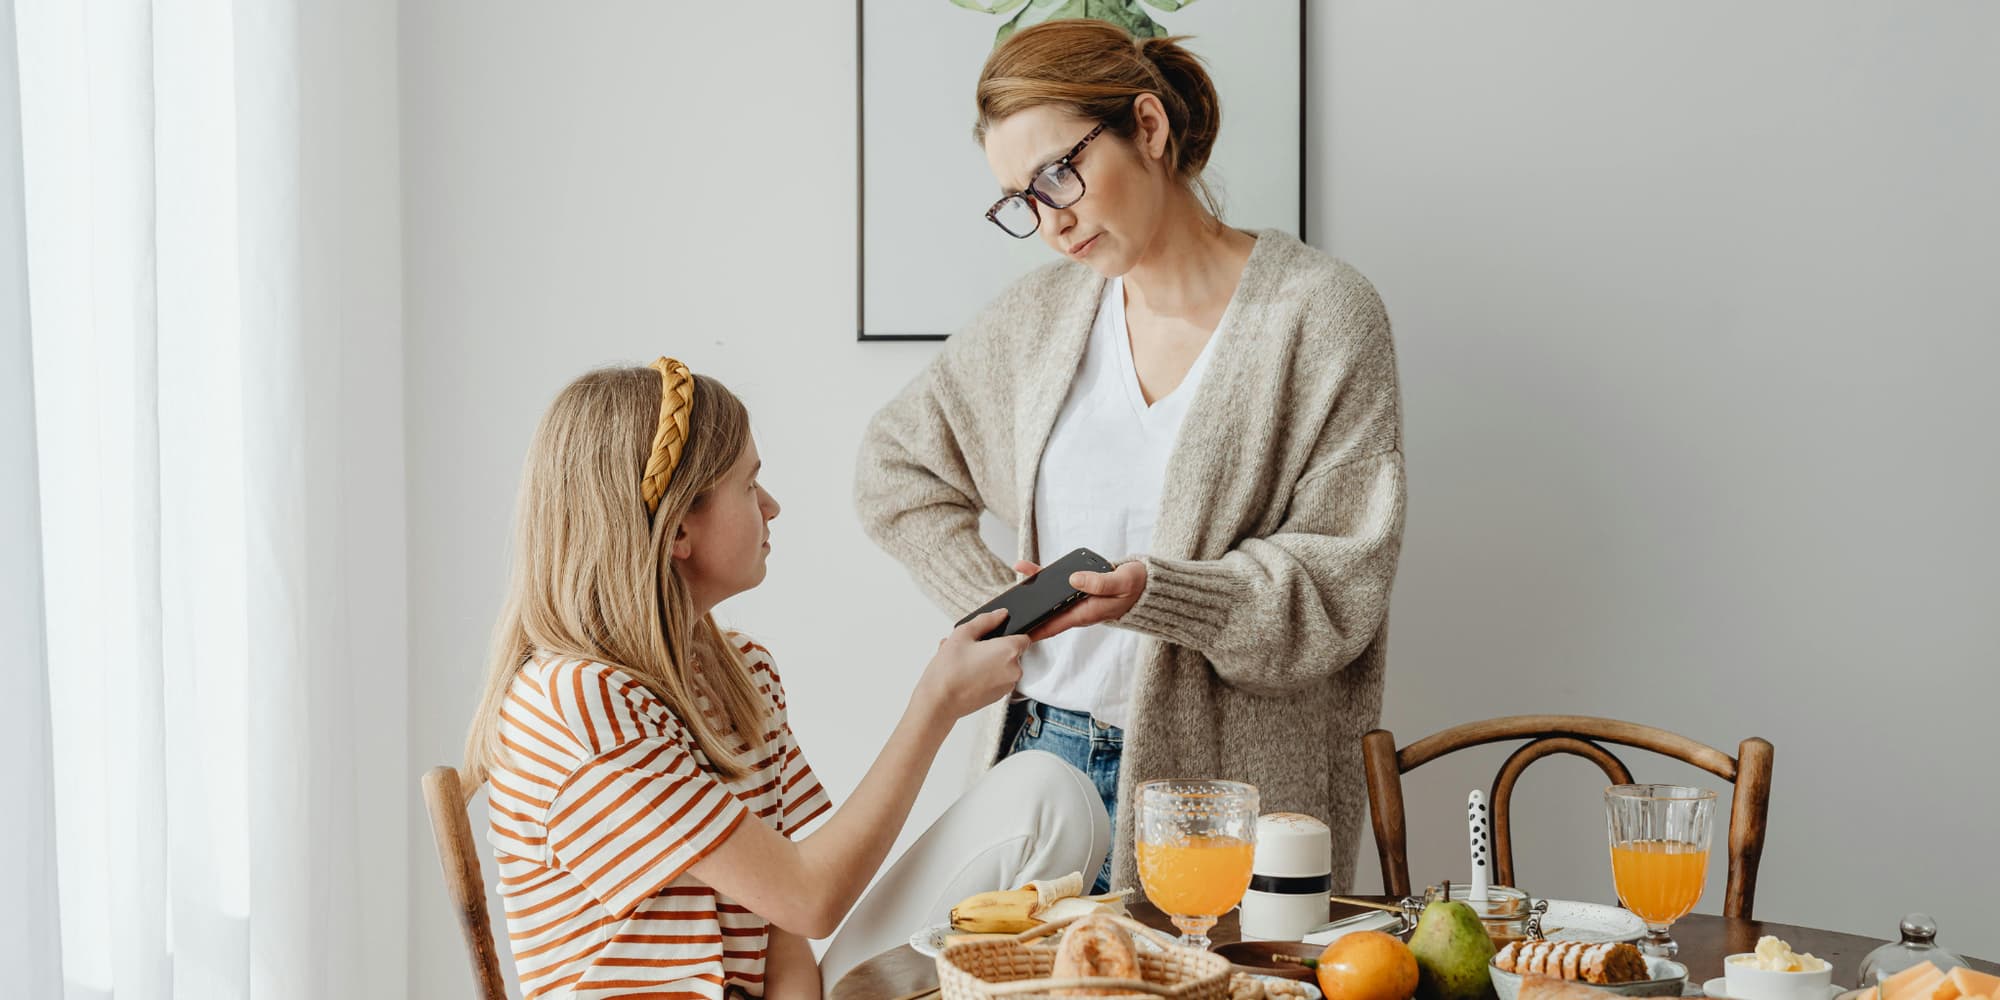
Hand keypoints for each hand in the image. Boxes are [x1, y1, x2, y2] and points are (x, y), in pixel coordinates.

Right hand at [914, 609, 1027, 721]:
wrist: (939, 702)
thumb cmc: (949, 670)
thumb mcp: (963, 634)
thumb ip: (986, 620)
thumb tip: (1001, 614)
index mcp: (1009, 651)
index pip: (1024, 636)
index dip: (1009, 633)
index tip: (994, 635)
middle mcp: (1014, 669)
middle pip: (1012, 651)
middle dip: (995, 647)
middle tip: (972, 648)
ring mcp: (1008, 685)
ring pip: (1003, 665)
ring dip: (989, 661)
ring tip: (965, 661)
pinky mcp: (1000, 696)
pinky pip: (998, 678)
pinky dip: (987, 674)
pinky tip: (967, 673)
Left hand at [1009, 558, 1147, 640]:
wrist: (1145, 582)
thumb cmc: (1134, 585)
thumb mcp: (1120, 583)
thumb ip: (1098, 583)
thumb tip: (1073, 579)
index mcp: (1085, 613)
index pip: (1053, 626)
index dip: (1033, 630)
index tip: (1014, 633)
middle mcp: (1077, 609)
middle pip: (1045, 614)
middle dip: (1026, 616)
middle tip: (1002, 616)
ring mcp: (1076, 599)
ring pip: (1047, 598)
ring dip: (1030, 593)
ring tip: (1008, 590)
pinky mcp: (1077, 586)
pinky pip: (1055, 584)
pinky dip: (1041, 576)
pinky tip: (1026, 568)